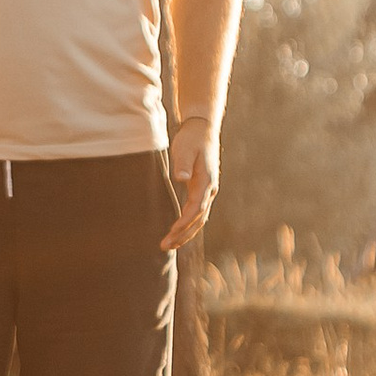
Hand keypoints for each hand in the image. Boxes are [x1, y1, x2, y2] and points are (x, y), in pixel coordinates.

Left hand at [165, 117, 219, 251]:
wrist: (202, 129)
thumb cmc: (192, 138)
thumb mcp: (185, 148)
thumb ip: (183, 163)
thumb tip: (181, 178)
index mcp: (206, 181)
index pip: (196, 208)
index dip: (184, 222)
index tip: (173, 231)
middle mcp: (210, 189)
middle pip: (198, 219)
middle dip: (183, 234)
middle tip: (165, 246)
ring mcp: (207, 191)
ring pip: (199, 219)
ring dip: (185, 233)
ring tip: (169, 245)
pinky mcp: (202, 190)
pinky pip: (196, 212)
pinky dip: (188, 225)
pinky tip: (177, 232)